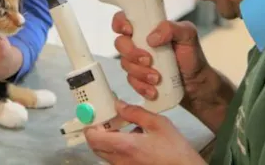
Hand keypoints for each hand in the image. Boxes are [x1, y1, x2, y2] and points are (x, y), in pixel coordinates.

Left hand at [85, 100, 205, 164]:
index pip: (93, 138)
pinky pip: (116, 159)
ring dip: (107, 140)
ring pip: (105, 154)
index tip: (94, 115)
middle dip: (96, 132)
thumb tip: (118, 105)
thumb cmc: (175, 149)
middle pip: (96, 147)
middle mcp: (121, 160)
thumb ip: (135, 113)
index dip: (89, 126)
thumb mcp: (158, 123)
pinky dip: (117, 147)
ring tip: (120, 126)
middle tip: (105, 119)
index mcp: (126, 146)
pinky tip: (134, 138)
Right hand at [112, 12, 233, 132]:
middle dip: (132, 53)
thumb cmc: (192, 55)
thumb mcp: (188, 35)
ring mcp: (136, 61)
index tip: (130, 31)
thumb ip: (172, 28)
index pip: (123, 19)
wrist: (197, 84)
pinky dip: (142, 86)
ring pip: (125, 64)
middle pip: (120, 43)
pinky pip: (131, 81)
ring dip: (140, 72)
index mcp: (147, 27)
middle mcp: (138, 42)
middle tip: (148, 60)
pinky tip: (154, 90)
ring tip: (157, 78)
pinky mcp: (138, 78)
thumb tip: (151, 38)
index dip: (120, 23)